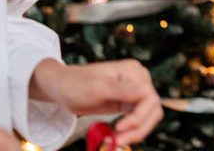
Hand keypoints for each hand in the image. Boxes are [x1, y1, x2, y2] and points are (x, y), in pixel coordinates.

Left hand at [32, 59, 162, 144]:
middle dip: (139, 128)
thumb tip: (144, 91)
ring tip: (117, 141)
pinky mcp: (128, 103)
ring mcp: (134, 92)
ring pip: (148, 117)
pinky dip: (131, 131)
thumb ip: (121, 89)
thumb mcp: (96, 87)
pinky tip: (117, 136)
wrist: (60, 88)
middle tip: (120, 141)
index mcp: (133, 72)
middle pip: (153, 109)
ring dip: (137, 132)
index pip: (149, 98)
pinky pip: (138, 120)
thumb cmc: (74, 84)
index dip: (139, 116)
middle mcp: (138, 80)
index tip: (120, 128)